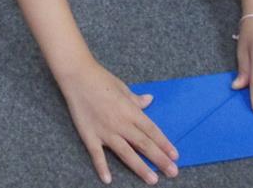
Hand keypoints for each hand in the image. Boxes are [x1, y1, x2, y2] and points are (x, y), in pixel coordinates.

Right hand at [59, 60, 178, 184]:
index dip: (164, 144)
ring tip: (153, 179)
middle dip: (160, 159)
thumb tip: (150, 100)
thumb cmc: (100, 79)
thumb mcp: (122, 87)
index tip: (175, 156)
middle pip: (143, 144)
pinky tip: (108, 180)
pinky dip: (102, 167)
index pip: (152, 130)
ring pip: (126, 153)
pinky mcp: (89, 135)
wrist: (77, 75)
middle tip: (173, 172)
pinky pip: (97, 154)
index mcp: (130, 111)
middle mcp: (121, 123)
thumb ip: (136, 100)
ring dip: (140, 167)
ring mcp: (105, 131)